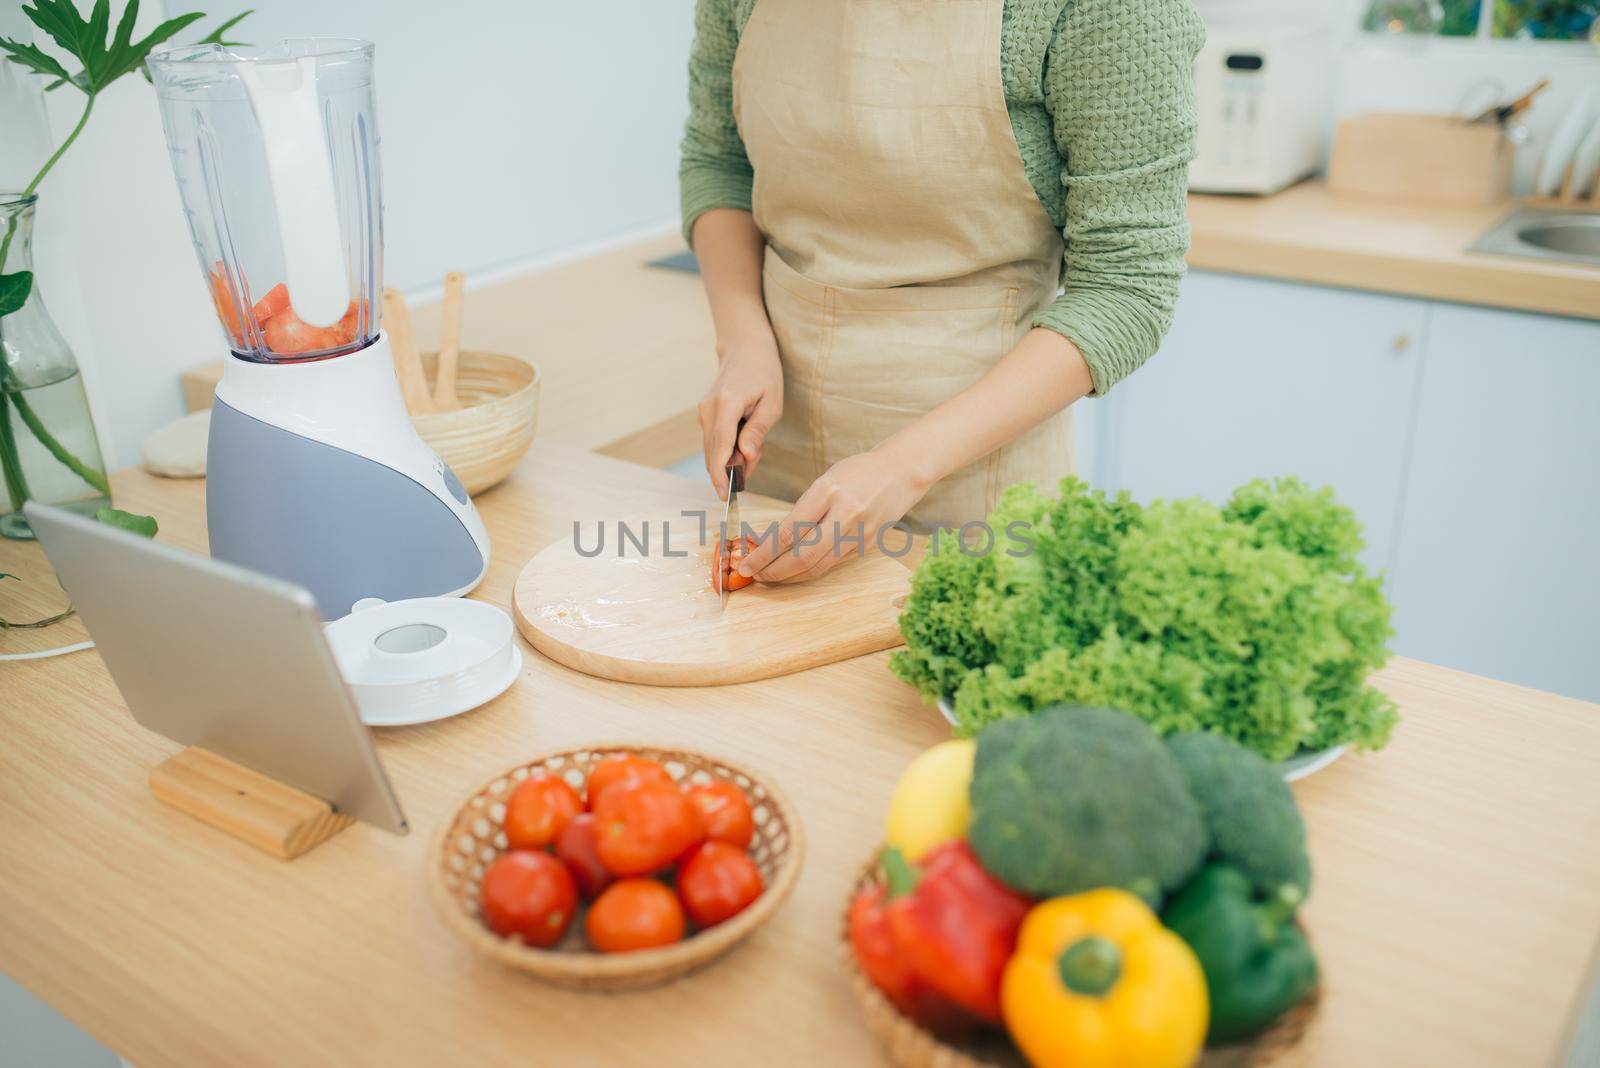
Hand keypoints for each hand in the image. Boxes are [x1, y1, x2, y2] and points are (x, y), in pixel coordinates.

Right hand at [699, 332, 782, 500]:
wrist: (744, 348)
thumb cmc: (764, 373)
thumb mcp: (772, 402)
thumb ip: (757, 430)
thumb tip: (745, 456)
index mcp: (726, 405)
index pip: (719, 448)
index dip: (720, 475)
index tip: (724, 496)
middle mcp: (709, 409)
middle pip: (713, 453)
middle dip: (731, 469)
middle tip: (754, 463)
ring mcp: (703, 411)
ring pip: (712, 449)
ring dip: (731, 459)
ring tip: (754, 447)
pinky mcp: (705, 414)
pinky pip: (713, 440)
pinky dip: (727, 449)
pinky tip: (745, 441)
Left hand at [738, 448, 928, 584]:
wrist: (901, 473)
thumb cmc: (858, 473)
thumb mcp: (825, 480)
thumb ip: (803, 510)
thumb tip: (772, 539)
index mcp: (828, 492)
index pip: (789, 531)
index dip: (764, 553)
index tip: (746, 563)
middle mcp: (845, 514)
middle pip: (803, 556)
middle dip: (774, 571)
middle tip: (753, 575)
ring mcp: (859, 533)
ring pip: (818, 566)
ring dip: (790, 576)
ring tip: (770, 575)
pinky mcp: (868, 546)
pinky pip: (833, 563)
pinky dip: (811, 568)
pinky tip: (796, 568)